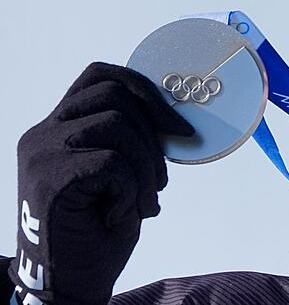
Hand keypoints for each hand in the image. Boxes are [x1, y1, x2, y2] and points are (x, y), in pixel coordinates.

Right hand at [9, 62, 193, 303]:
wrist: (70, 283)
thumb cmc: (97, 230)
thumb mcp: (119, 174)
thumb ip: (131, 140)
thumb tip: (176, 117)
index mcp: (58, 126)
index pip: (100, 76)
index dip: (143, 88)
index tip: (176, 124)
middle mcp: (43, 133)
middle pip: (114, 95)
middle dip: (154, 132)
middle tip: (160, 179)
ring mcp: (42, 153)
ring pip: (118, 125)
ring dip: (146, 166)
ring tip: (142, 201)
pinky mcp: (50, 176)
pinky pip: (113, 162)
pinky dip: (131, 189)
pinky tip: (121, 214)